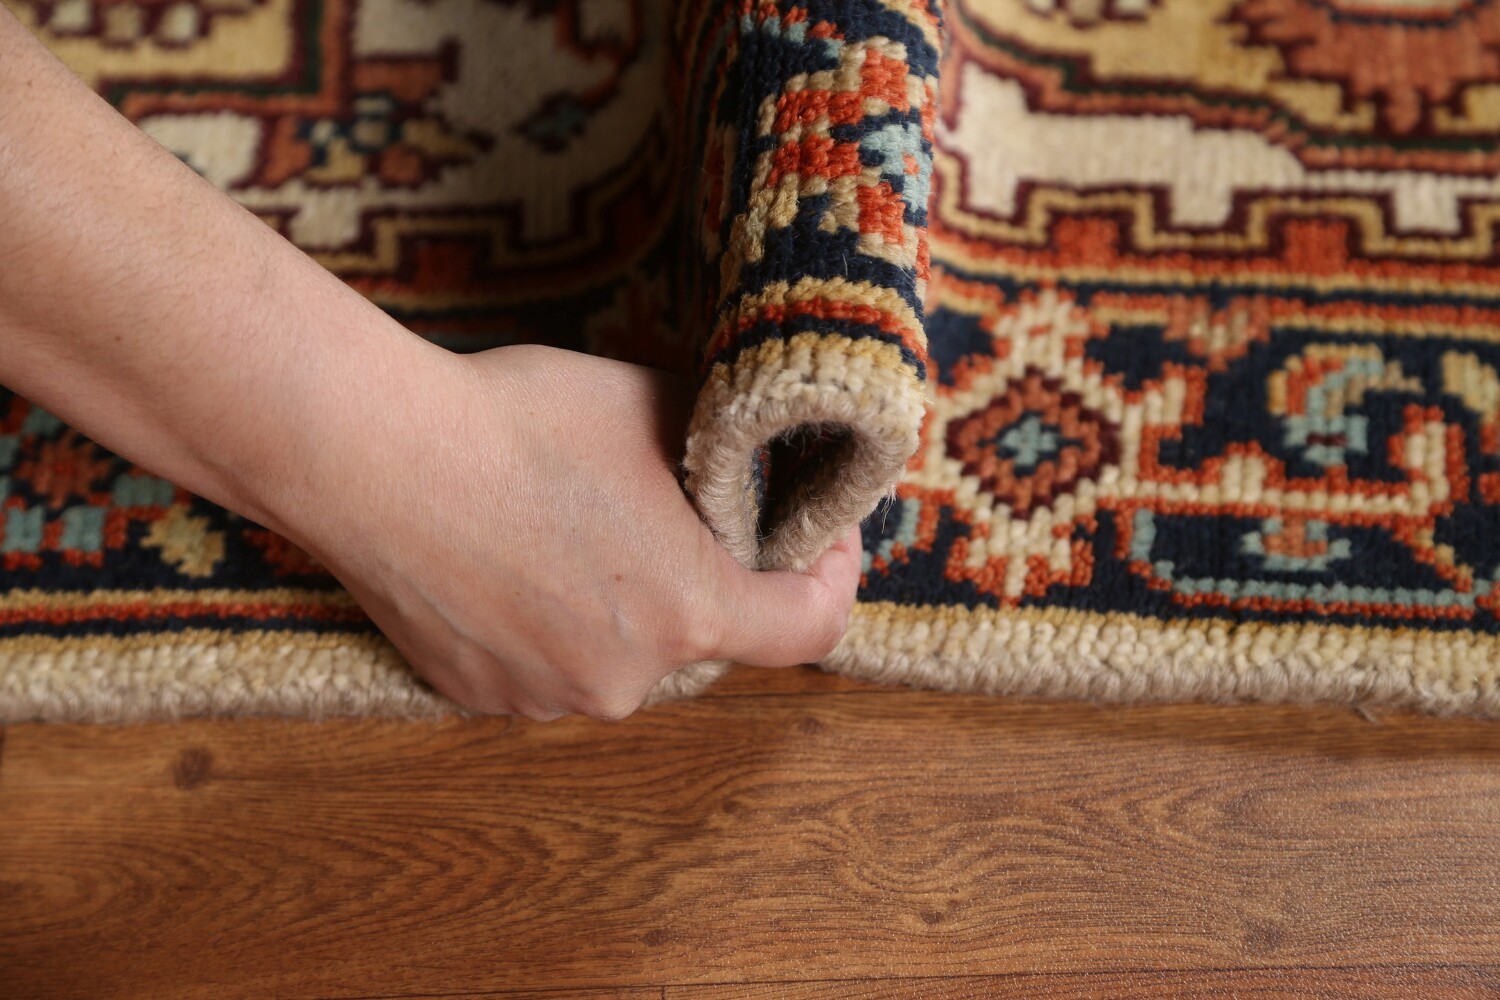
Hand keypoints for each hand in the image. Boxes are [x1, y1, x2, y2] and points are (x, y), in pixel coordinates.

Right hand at [297, 344, 862, 721]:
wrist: (370, 451)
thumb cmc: (518, 420)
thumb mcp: (655, 403)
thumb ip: (726, 453)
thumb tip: (747, 462)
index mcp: (690, 611)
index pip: (809, 626)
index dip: (832, 577)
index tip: (821, 538)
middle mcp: (625, 678)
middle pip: (708, 639)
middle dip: (709, 582)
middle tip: (682, 515)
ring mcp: (545, 697)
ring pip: (623, 657)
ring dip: (626, 609)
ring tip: (580, 531)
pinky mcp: (477, 695)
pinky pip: (547, 667)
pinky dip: (554, 626)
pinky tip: (518, 560)